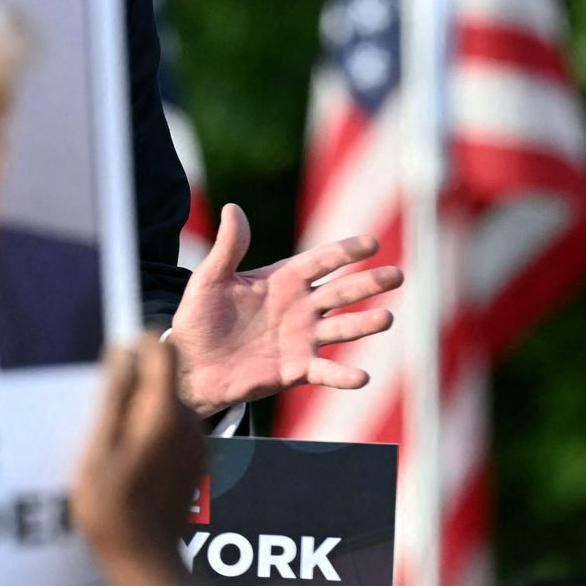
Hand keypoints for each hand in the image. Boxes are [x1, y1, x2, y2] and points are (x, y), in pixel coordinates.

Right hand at [72, 335, 203, 585]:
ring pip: (168, 402)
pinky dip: (152, 429)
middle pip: (164, 376)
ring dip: (140, 407)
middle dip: (133, 380)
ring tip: (109, 438)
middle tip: (97, 407)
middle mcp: (190, 422)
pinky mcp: (197, 461)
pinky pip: (174, 427)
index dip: (135, 345)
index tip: (108, 362)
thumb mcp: (97, 449)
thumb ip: (113, 397)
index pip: (162, 349)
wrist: (145, 562)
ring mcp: (198, 443)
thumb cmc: (111, 508)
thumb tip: (122, 351)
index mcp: (165, 413)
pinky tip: (127, 458)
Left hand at [169, 203, 402, 415]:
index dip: (345, 251)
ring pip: (341, 328)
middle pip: (340, 292)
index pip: (321, 261)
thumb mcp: (209, 279)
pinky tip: (361, 376)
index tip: (371, 243)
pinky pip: (324, 371)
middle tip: (396, 275)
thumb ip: (228, 247)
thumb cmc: (199, 317)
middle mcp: (299, 308)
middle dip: (368, 283)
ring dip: (364, 324)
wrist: (190, 363)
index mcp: (282, 280)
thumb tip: (234, 208)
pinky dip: (344, 375)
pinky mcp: (295, 370)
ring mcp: (301, 339)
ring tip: (386, 318)